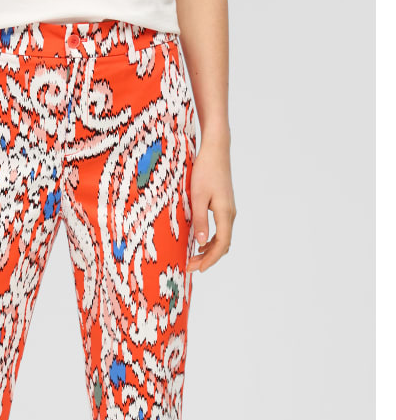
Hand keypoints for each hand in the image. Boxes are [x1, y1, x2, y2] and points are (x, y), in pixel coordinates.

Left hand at [187, 134, 235, 273]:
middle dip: (207, 258)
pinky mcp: (224, 205)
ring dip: (209, 250)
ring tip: (192, 258)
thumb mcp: (198, 197)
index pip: (222, 244)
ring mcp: (228, 210)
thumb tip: (202, 243)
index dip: (210, 260)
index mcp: (225, 213)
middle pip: (223, 244)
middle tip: (189, 267)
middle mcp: (230, 214)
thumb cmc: (205, 170)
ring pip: (222, 238)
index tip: (197, 269)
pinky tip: (199, 243)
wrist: (215, 150)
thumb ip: (200, 221)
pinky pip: (220, 229)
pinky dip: (211, 240)